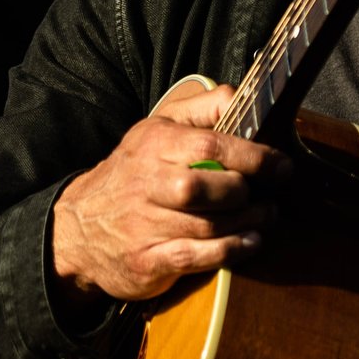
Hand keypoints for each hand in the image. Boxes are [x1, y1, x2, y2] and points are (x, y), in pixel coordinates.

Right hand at [50, 80, 288, 310]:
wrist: (78, 227)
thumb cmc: (134, 172)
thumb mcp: (158, 128)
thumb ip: (201, 108)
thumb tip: (239, 97)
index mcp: (154, 145)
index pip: (209, 145)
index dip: (253, 156)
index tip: (281, 165)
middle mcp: (147, 184)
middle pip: (205, 187)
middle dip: (244, 192)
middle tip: (268, 194)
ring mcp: (144, 225)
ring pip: (205, 225)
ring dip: (247, 222)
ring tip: (267, 217)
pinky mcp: (146, 261)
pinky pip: (193, 257)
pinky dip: (228, 251)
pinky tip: (249, 242)